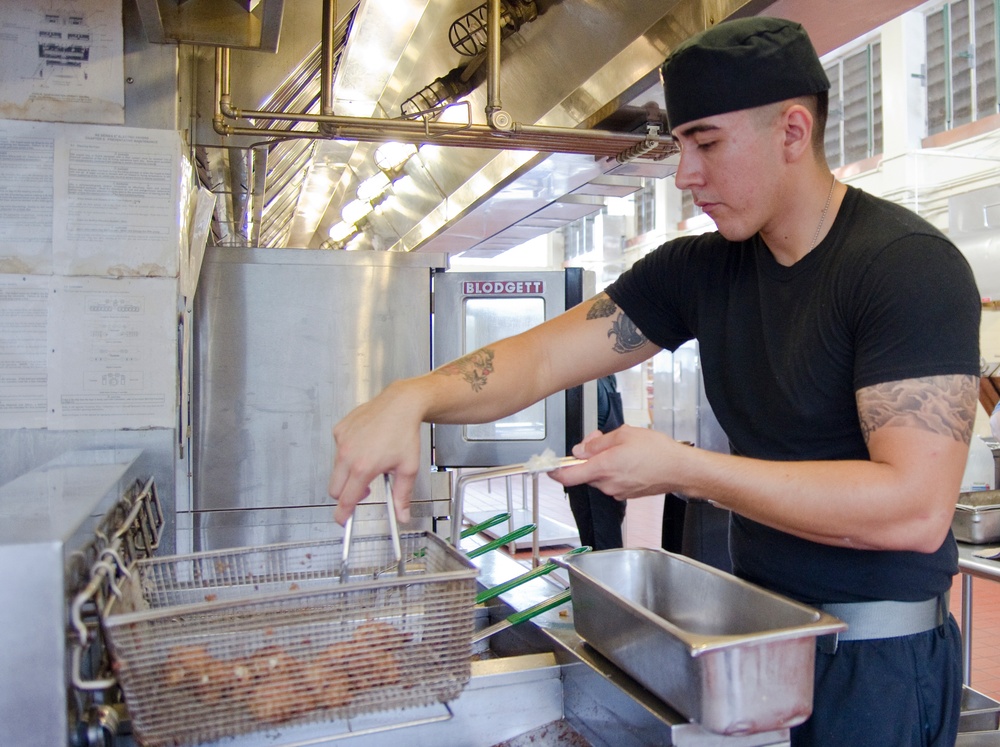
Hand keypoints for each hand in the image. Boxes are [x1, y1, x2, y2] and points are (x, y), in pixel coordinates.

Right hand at [328, 381, 423, 524]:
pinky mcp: (339, 430)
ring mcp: (341, 441)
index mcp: (363, 467)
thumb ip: (402, 496)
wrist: (400, 404)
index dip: (343, 514)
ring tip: (369, 462)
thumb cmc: (404, 432)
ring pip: (336, 469)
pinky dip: (347, 453)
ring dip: (348, 473)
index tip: (342, 520)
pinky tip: (364, 445)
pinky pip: (337, 449)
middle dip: (346, 494)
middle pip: (335, 489)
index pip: (346, 499)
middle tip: (364, 490)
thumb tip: (402, 515)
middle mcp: (348, 454)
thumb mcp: (408, 468)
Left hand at [549, 425, 689, 499]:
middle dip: (588, 455)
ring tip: (621, 447)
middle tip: (600, 439)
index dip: (555, 471)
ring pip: (598, 475)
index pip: (568, 476)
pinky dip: (614, 470)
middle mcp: (607, 484)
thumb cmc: (657, 452)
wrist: (680, 469)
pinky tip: (629, 459)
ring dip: (602, 462)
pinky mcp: (626, 494)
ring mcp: (617, 491)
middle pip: (584, 472)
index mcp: (603, 468)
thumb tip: (580, 449)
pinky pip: (611, 480)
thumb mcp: (623, 434)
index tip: (549, 465)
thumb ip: (597, 443)